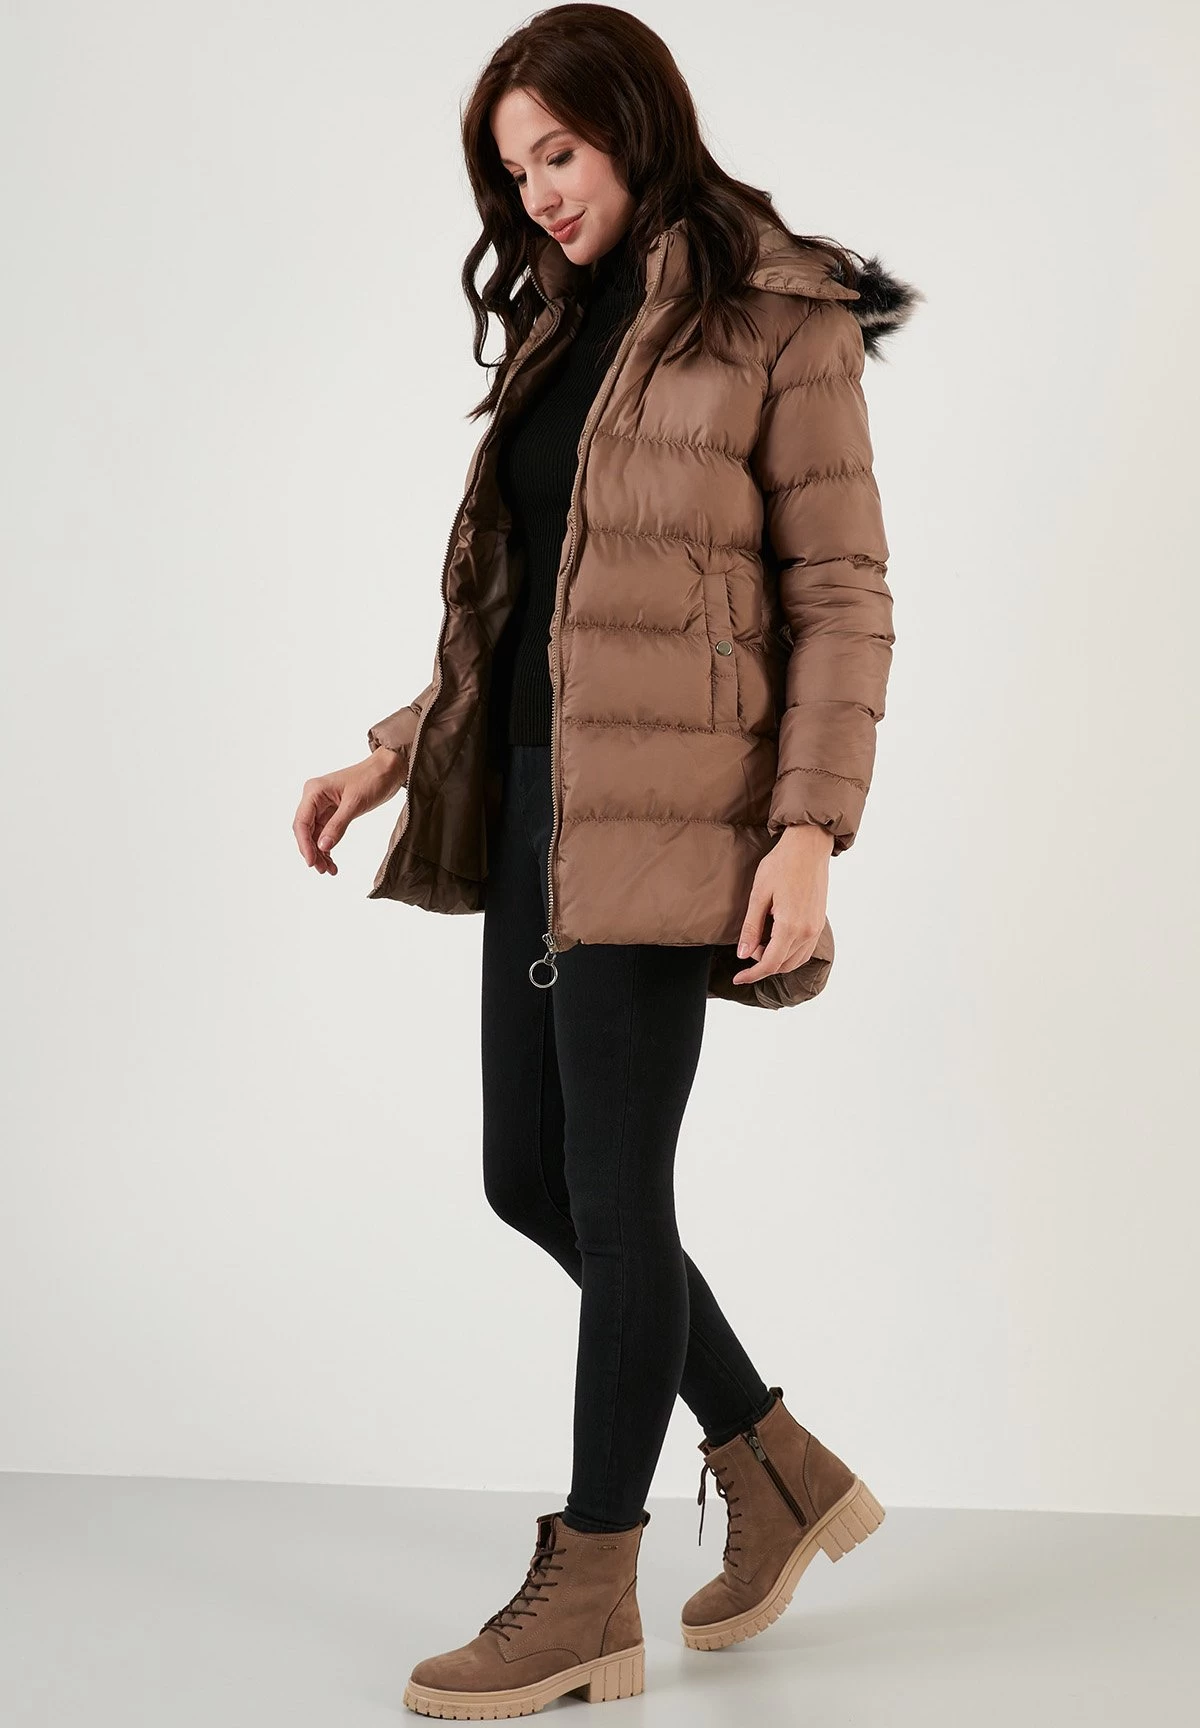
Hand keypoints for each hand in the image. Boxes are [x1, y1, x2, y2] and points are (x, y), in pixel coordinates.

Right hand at [292, 749, 406, 877]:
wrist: (389, 769)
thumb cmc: (372, 779)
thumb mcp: (355, 804)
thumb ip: (337, 825)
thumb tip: (323, 846)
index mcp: (314, 791)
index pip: (302, 822)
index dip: (305, 844)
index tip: (312, 862)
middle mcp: (315, 798)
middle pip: (306, 830)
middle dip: (313, 851)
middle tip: (322, 870)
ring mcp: (323, 805)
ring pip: (315, 834)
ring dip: (321, 852)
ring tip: (329, 870)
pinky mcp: (334, 811)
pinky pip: (326, 832)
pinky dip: (328, 846)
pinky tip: (332, 861)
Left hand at [732, 823, 833, 986]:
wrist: (808, 846)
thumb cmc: (781, 865)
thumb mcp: (759, 895)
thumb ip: (751, 927)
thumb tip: (743, 954)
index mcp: (790, 926)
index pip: (770, 963)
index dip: (752, 974)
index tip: (739, 978)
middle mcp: (807, 932)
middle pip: (783, 965)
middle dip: (762, 963)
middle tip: (748, 945)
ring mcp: (816, 928)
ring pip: (795, 960)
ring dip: (776, 959)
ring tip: (760, 941)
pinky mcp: (819, 922)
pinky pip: (805, 950)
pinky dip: (789, 953)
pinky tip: (776, 939)